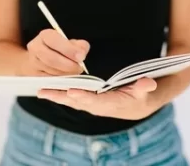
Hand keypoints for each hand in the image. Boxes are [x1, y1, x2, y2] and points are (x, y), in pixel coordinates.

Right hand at [17, 29, 89, 75]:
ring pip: (50, 71)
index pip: (54, 41)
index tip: (81, 57)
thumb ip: (80, 45)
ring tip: (75, 71)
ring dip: (66, 73)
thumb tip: (82, 52)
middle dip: (69, 65)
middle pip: (51, 59)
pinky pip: (49, 80)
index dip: (69, 49)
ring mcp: (33, 63)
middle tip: (80, 67)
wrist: (46, 58)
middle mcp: (35, 48)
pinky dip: (61, 80)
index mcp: (45, 36)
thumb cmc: (62, 50)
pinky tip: (68, 77)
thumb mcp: (72, 43)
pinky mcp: (35, 75)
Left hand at [37, 78, 158, 119]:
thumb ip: (145, 88)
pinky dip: (60, 94)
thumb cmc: (140, 97)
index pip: (96, 101)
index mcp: (112, 104)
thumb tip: (148, 83)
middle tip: (45, 91)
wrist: (137, 106)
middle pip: (78, 102)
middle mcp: (99, 107)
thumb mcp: (146, 92)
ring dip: (57, 95)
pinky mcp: (90, 102)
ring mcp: (93, 105)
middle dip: (61, 97)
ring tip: (41, 90)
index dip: (84, 97)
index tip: (72, 92)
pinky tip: (49, 90)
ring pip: (73, 101)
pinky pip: (73, 98)